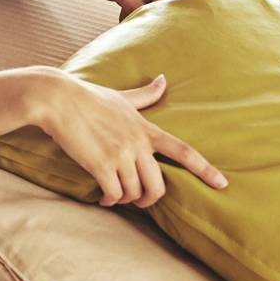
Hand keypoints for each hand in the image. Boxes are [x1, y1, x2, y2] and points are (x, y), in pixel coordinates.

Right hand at [32, 71, 225, 206]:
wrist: (57, 99)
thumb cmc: (87, 96)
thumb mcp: (122, 96)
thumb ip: (145, 95)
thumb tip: (163, 79)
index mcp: (146, 129)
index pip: (183, 151)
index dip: (205, 169)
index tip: (223, 184)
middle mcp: (137, 143)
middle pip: (159, 184)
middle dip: (150, 198)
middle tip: (139, 201)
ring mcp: (120, 154)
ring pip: (135, 192)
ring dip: (126, 199)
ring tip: (114, 196)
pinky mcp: (100, 165)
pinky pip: (114, 194)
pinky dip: (110, 201)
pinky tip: (103, 198)